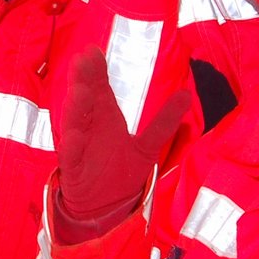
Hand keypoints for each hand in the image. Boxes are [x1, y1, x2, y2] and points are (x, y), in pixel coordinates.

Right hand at [55, 47, 190, 236]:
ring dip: (77, 108)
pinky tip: (75, 136)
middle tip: (83, 60)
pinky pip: (70, 155)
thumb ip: (164, 122)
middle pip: (85, 99)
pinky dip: (72, 146)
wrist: (104, 207)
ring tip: (80, 91)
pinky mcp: (73, 169)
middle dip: (84, 80)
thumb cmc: (120, 172)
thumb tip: (187, 94)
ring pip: (75, 123)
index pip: (99, 88)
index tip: (93, 51)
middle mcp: (89, 127)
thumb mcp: (147, 146)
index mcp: (104, 117)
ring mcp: (79, 146)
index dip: (96, 71)